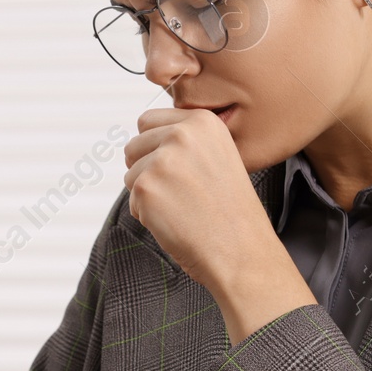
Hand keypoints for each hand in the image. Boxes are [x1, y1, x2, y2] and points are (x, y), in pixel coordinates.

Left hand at [122, 107, 269, 290]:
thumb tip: (146, 139)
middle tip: (178, 193)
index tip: (176, 169)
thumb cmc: (230, 211)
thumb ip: (187, 141)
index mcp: (202, 121)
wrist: (241, 250)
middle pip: (134, 145)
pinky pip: (132, 199)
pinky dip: (147, 215)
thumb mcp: (219, 157)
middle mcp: (181, 134)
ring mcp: (162, 160)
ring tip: (182, 208)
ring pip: (131, 173)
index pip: (149, 120)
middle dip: (146, 169)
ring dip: (147, 193)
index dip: (155, 148)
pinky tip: (175, 221)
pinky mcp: (146, 187)